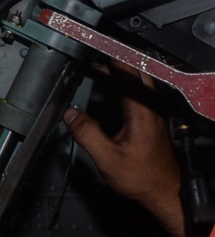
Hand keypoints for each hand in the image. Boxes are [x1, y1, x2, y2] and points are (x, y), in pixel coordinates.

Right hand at [63, 60, 202, 236]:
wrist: (166, 192)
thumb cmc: (143, 178)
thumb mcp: (107, 159)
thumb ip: (87, 134)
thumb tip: (70, 114)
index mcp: (141, 110)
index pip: (126, 70)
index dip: (108, 54)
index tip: (92, 44)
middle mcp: (151, 105)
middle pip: (134, 68)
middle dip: (112, 57)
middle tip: (90, 53)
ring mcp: (154, 109)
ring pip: (137, 77)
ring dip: (117, 68)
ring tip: (94, 65)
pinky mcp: (151, 116)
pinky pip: (137, 88)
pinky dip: (121, 79)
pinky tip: (108, 83)